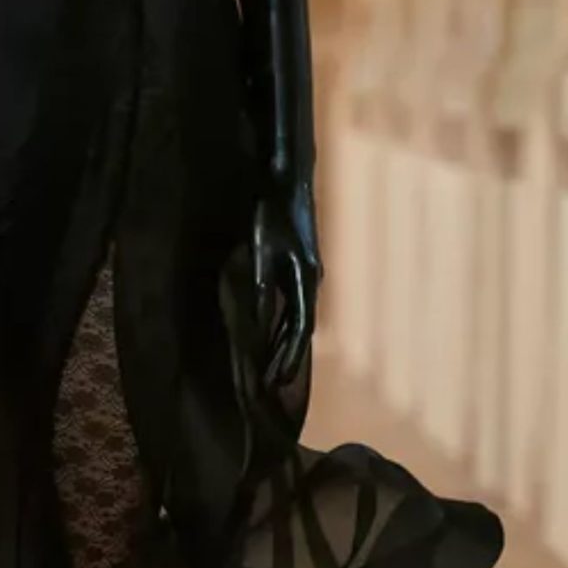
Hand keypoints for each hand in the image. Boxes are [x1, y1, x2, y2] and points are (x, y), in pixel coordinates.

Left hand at [249, 172, 321, 397]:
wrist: (287, 181)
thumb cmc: (271, 215)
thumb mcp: (259, 253)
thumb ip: (259, 291)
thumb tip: (255, 326)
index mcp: (305, 281)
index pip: (298, 330)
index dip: (287, 358)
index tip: (276, 384)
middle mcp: (312, 282)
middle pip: (300, 329)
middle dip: (286, 357)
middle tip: (271, 386)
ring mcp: (308, 274)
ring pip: (297, 318)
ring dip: (284, 342)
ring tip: (270, 368)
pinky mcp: (300, 267)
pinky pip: (293, 304)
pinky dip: (282, 323)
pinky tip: (270, 331)